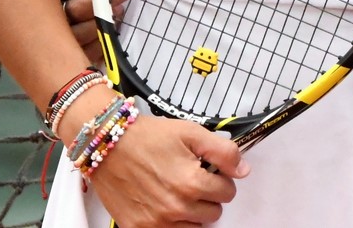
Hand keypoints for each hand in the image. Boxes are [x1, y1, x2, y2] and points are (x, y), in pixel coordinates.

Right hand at [51, 0, 130, 62]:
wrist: (96, 22)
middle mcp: (54, 12)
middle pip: (74, 9)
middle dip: (101, 1)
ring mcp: (61, 37)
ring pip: (78, 33)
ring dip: (103, 22)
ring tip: (121, 11)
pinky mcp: (73, 55)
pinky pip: (86, 53)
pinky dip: (102, 43)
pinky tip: (112, 33)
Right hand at [89, 117, 248, 226]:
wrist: (108, 144)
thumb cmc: (149, 137)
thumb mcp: (192, 133)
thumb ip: (224, 152)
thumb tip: (244, 171)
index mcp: (192, 183)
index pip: (228, 193)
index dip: (222, 179)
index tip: (210, 172)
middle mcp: (175, 207)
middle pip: (213, 213)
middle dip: (209, 196)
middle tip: (193, 180)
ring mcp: (155, 222)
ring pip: (193, 227)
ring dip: (192, 213)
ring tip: (178, 191)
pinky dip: (171, 223)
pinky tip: (164, 204)